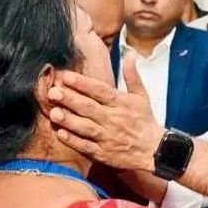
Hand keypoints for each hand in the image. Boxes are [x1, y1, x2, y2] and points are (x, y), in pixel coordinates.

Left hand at [48, 53, 164, 171]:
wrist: (154, 150)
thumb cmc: (144, 120)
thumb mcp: (142, 96)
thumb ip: (132, 75)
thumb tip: (130, 53)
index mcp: (122, 103)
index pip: (101, 91)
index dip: (83, 84)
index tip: (67, 76)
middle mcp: (114, 119)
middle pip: (90, 108)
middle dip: (70, 100)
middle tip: (53, 92)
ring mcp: (108, 137)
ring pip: (86, 128)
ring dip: (69, 120)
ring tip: (54, 113)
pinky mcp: (104, 153)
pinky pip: (87, 147)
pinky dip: (74, 141)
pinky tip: (61, 133)